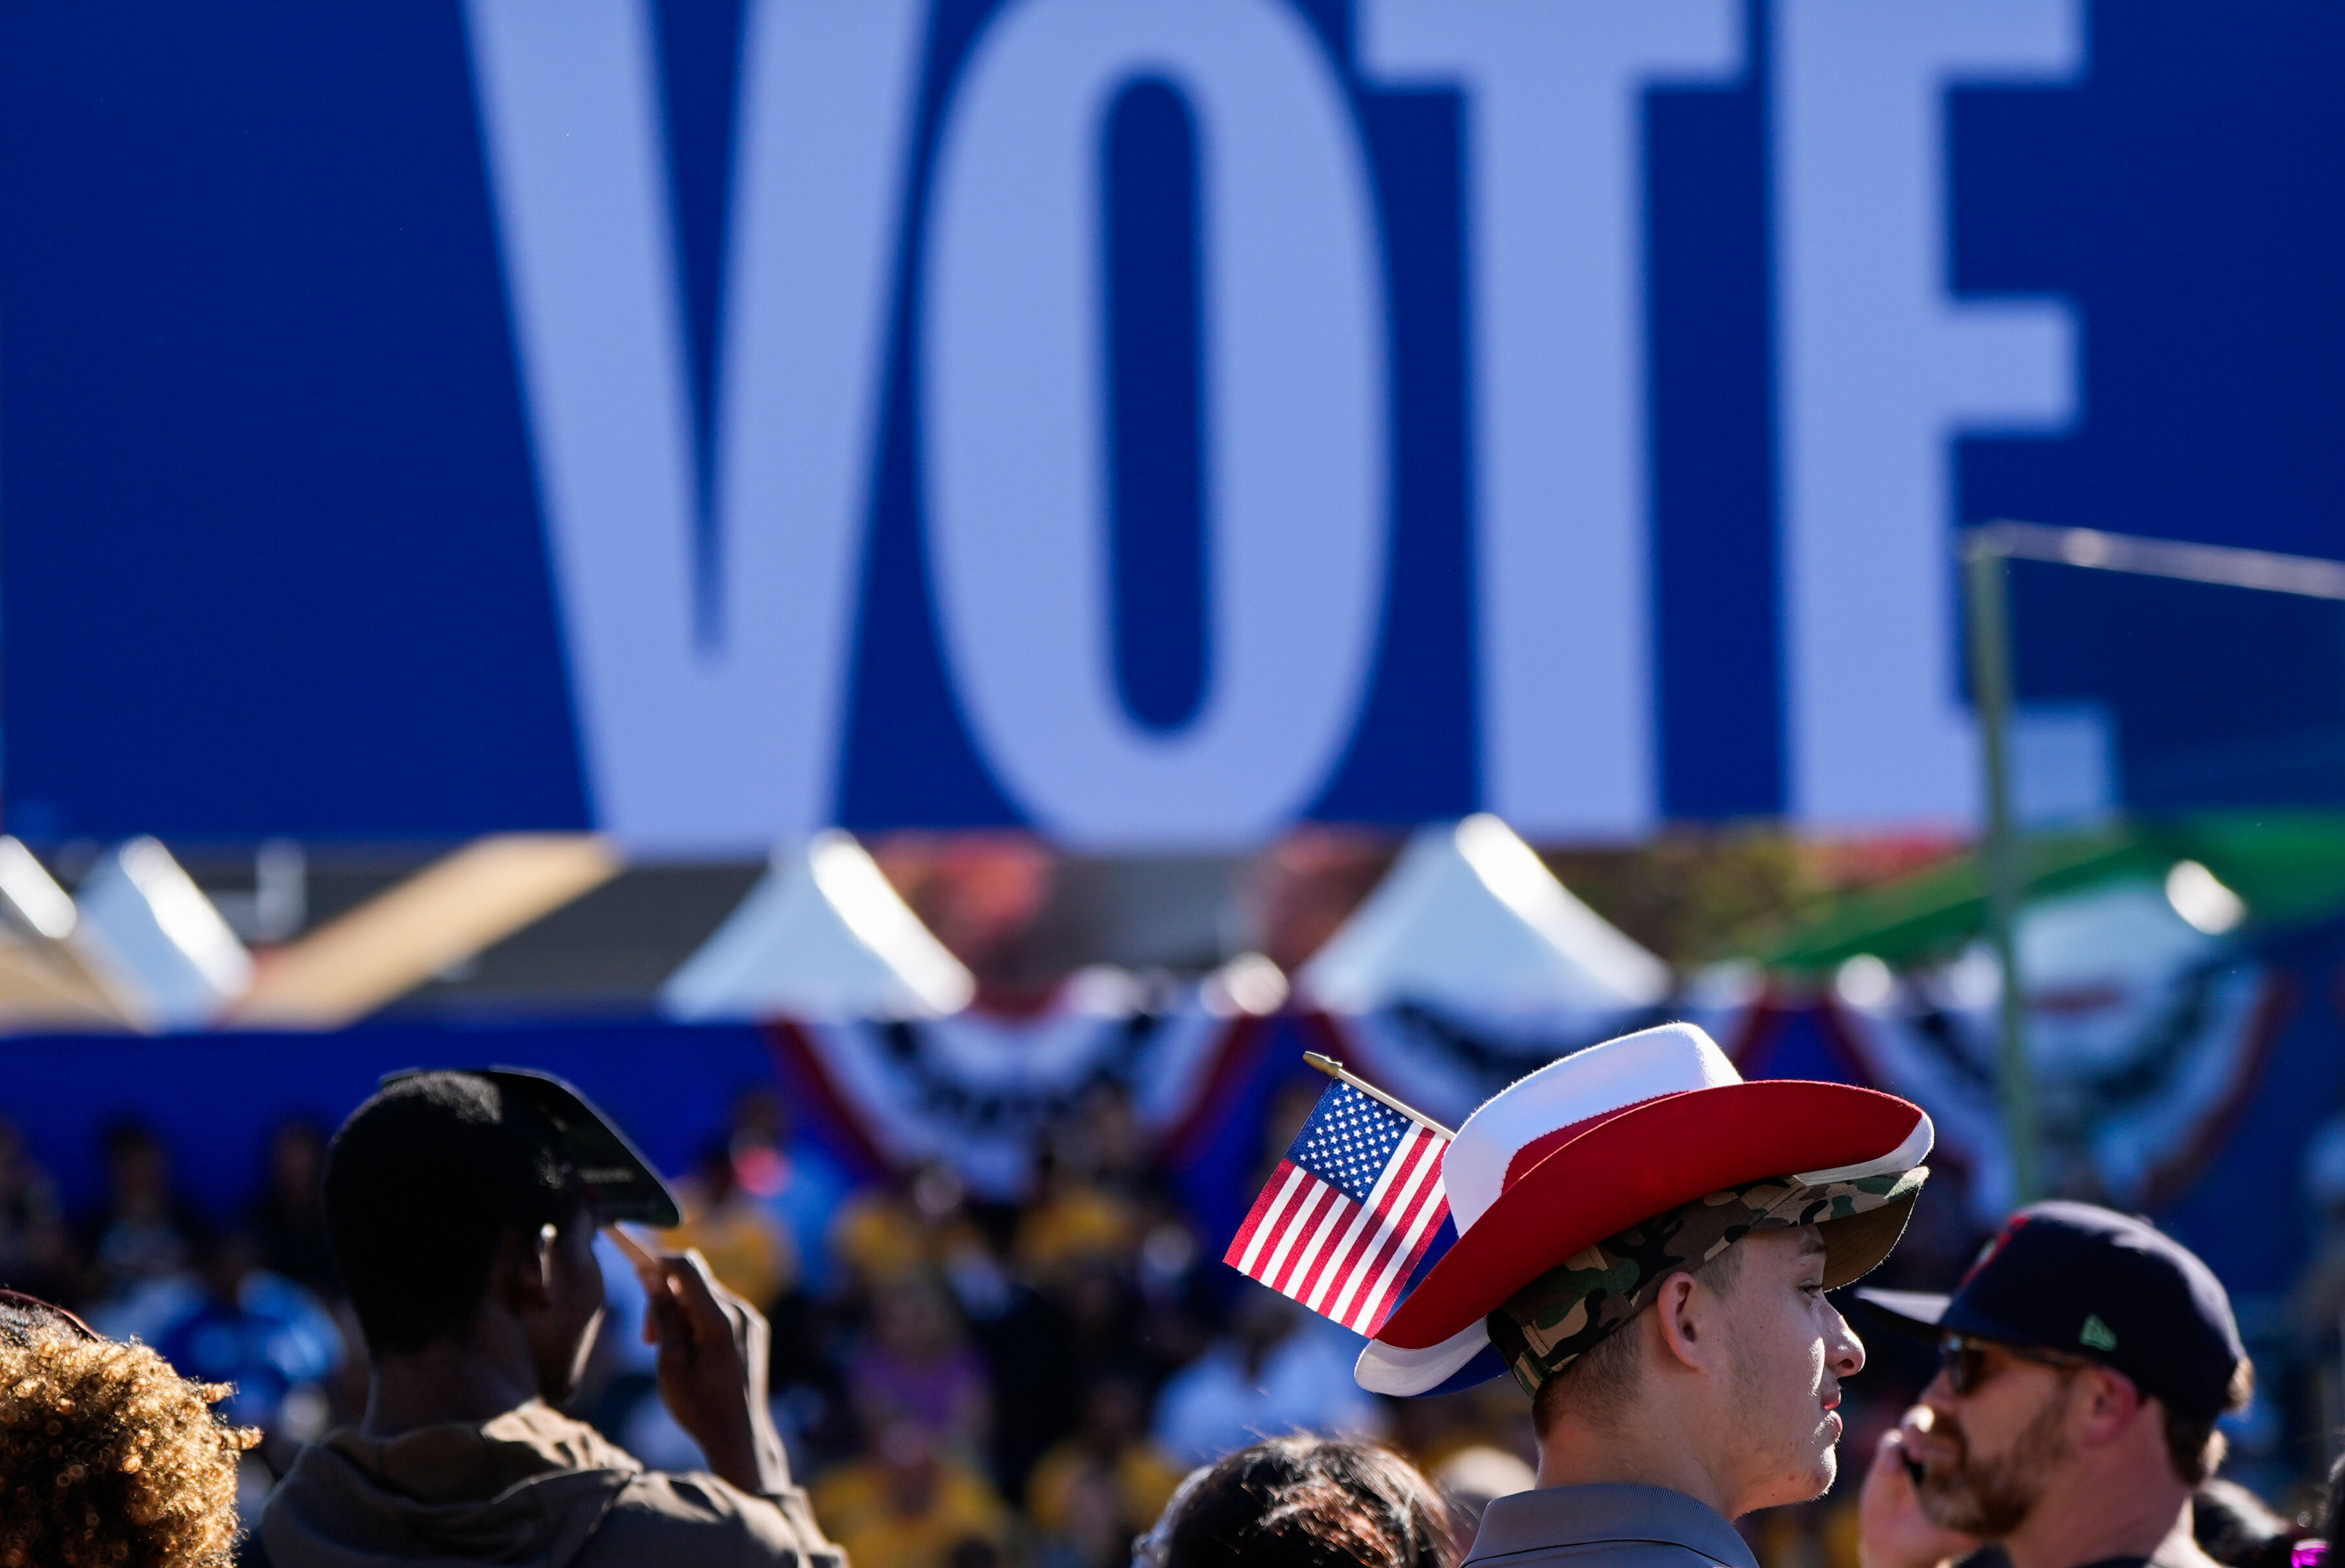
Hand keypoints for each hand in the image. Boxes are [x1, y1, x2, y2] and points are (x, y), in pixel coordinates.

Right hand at [640, 1248, 790, 1495]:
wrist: (740, 1436)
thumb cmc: (699, 1407)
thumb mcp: (669, 1363)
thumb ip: (662, 1315)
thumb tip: (650, 1274)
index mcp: (719, 1320)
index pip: (688, 1267)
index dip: (660, 1264)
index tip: (638, 1277)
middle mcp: (741, 1312)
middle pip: (694, 1284)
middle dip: (666, 1301)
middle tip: (647, 1340)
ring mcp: (751, 1320)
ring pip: (705, 1298)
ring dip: (681, 1315)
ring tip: (669, 1352)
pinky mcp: (754, 1330)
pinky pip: (720, 1311)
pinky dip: (699, 1322)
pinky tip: (692, 1354)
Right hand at [1858, 1420, 1978, 1567]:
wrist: (1897, 1549)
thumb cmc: (1938, 1540)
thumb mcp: (1966, 1533)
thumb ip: (1981, 1516)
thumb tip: (2003, 1503)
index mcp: (1964, 1463)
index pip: (1971, 1433)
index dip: (1971, 1420)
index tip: (1969, 1433)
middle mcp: (1940, 1451)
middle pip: (1944, 1417)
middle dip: (1940, 1420)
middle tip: (1938, 1440)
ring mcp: (1914, 1452)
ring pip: (1916, 1420)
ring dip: (1915, 1427)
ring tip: (1913, 1451)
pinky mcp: (1888, 1458)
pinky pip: (1889, 1442)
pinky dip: (1891, 1450)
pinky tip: (1893, 1468)